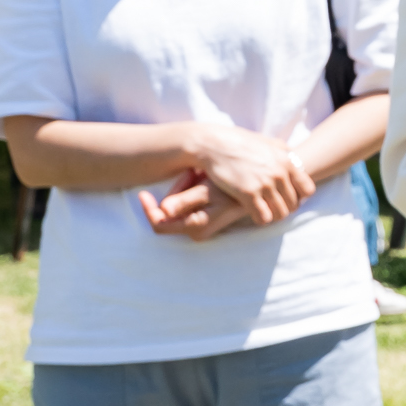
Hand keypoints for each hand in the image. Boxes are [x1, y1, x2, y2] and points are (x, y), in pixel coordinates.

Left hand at [139, 171, 255, 242]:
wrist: (262, 187)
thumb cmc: (236, 187)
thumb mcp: (210, 190)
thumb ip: (185, 200)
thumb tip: (163, 211)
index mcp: (196, 227)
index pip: (159, 225)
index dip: (148, 210)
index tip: (143, 193)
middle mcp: (198, 231)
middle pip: (169, 215)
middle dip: (174, 193)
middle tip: (190, 175)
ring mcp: (203, 225)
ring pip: (178, 209)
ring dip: (183, 190)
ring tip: (200, 174)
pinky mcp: (208, 218)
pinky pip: (188, 206)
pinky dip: (190, 191)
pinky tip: (204, 179)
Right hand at [186, 125, 316, 225]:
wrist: (215, 144)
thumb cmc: (240, 142)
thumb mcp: (267, 141)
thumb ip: (282, 149)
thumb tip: (292, 152)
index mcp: (287, 162)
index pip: (308, 190)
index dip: (299, 196)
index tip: (288, 197)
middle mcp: (279, 174)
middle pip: (293, 204)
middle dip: (285, 208)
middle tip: (273, 208)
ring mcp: (265, 184)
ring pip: (280, 213)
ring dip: (273, 216)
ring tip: (265, 212)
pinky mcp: (248, 194)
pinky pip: (263, 217)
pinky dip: (260, 219)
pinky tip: (253, 213)